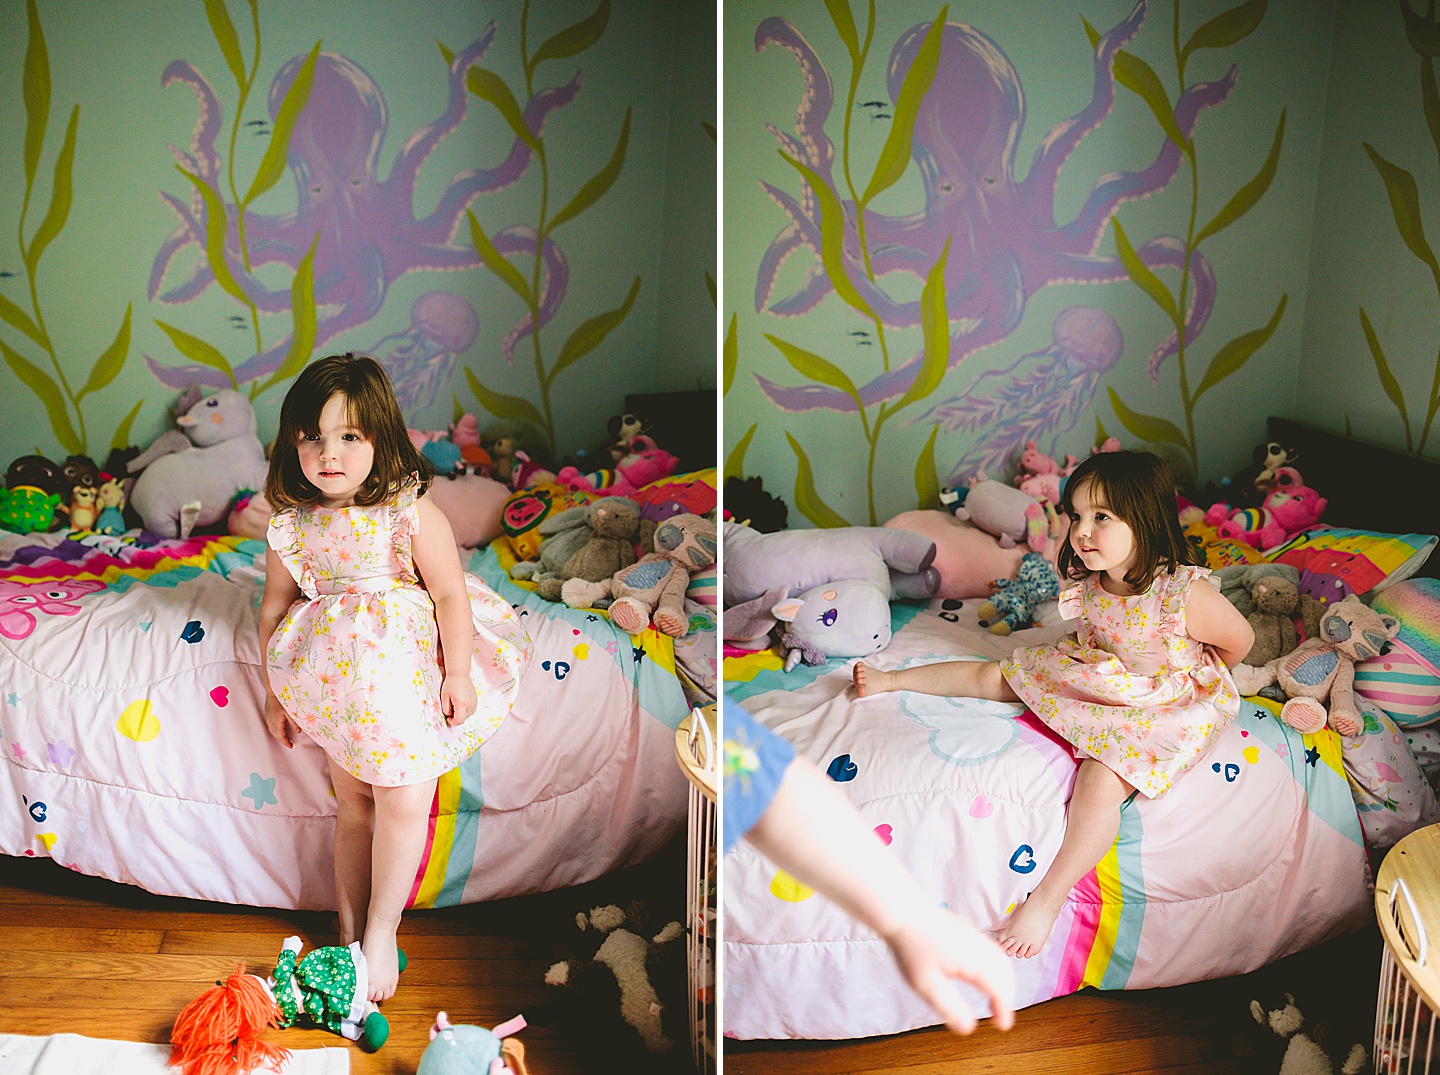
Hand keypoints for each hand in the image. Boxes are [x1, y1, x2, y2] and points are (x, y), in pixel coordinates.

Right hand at [264, 693, 296, 748]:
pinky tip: (279, 728)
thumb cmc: (283, 698)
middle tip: (289, 743)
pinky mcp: (268, 712)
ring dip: (278, 735)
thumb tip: (298, 731)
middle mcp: (270, 720)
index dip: (285, 742)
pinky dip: (275, 730)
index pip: (280, 735)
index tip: (291, 746)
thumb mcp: (291, 711)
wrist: (274, 688)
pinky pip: (270, 725)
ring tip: (285, 738)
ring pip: (272, 730)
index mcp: (276, 721)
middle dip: (282, 740)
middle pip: (275, 734)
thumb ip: (295, 722)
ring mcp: (268, 716)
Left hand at [441, 674, 477, 726]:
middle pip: (463, 718)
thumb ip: (446, 709)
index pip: (460, 720)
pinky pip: (471, 711)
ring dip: (461, 714)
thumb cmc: (451, 684)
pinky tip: (460, 703)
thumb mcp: (444, 697)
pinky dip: (465, 710)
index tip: (448, 718)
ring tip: (455, 704)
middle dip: (456, 717)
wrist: (460, 674)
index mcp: (462, 704)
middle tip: (450, 708)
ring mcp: (474, 703)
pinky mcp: (476, 701)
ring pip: (467, 715)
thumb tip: (450, 715)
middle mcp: (470, 704)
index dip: (453, 722)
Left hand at [882, 908, 1015, 1034]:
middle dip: (1007, 997)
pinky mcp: (967, 930)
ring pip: (1001, 960)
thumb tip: (968, 1028)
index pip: (999, 989)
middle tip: (998, 1016)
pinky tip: (981, 975)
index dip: (1004, 1010)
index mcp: (973, 961)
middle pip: (1005, 974)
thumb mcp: (926, 985)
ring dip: (1003, 981)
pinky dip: (996, 967)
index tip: (1002, 1026)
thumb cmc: (911, 947)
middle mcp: (979, 946)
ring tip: (993, 1000)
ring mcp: (974, 935)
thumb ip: (949, 1007)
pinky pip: (992, 950)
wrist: (902, 913)